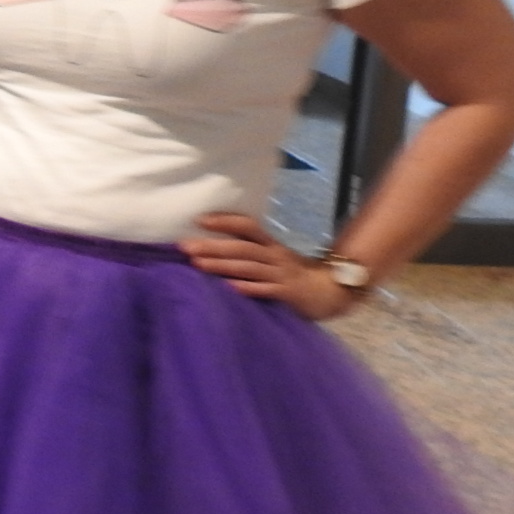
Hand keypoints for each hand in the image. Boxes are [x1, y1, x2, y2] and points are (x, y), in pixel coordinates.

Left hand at [178, 213, 358, 321]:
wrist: (329, 292)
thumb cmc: (292, 274)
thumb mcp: (274, 257)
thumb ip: (250, 251)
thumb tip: (212, 246)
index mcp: (271, 244)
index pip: (247, 226)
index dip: (225, 221)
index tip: (199, 220)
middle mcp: (274, 256)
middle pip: (241, 248)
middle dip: (212, 246)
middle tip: (184, 246)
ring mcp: (280, 275)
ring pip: (248, 267)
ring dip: (221, 266)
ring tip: (197, 264)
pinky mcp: (285, 294)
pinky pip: (263, 290)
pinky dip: (245, 288)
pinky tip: (228, 287)